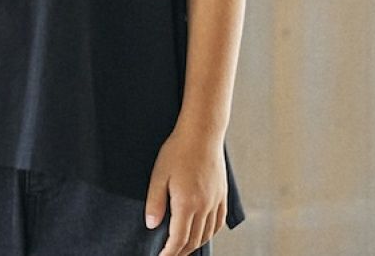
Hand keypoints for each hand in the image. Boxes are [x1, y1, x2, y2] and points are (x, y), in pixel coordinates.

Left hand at [144, 127, 227, 255]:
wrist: (202, 132)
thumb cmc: (178, 150)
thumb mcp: (159, 174)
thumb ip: (155, 202)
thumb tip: (152, 225)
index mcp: (187, 203)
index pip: (178, 239)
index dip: (169, 253)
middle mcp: (204, 206)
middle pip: (193, 240)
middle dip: (181, 252)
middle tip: (170, 255)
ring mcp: (215, 201)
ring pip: (207, 233)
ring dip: (195, 245)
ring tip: (184, 248)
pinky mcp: (222, 194)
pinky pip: (219, 222)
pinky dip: (210, 233)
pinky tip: (203, 233)